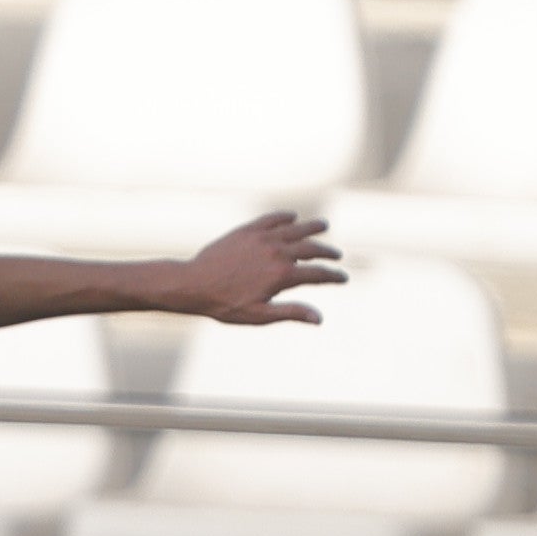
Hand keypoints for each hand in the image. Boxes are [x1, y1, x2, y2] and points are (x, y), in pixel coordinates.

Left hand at [166, 215, 343, 325]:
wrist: (193, 285)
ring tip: (323, 226)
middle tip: (336, 255)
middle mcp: (277, 252)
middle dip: (327, 252)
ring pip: (295, 229)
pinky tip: (292, 217)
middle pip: (311, 248)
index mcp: (283, 275)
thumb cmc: (224, 304)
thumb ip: (291, 313)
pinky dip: (284, 217)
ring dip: (312, 228)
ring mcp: (262, 238)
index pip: (318, 274)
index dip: (334, 277)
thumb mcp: (259, 315)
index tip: (343, 278)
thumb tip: (319, 318)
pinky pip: (271, 219)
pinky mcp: (247, 231)